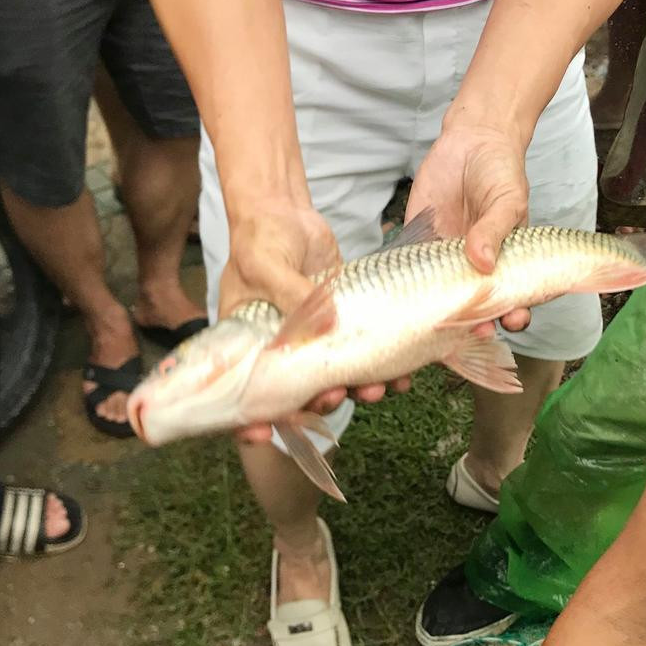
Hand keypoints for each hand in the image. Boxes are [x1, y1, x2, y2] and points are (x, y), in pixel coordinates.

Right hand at [224, 200, 409, 444]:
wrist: (285, 211)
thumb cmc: (261, 238)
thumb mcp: (268, 267)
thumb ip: (294, 297)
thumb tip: (327, 327)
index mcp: (248, 343)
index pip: (243, 390)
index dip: (251, 417)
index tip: (261, 434)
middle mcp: (280, 347)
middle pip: (298, 391)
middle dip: (318, 402)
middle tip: (335, 397)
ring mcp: (312, 337)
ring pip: (335, 377)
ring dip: (355, 390)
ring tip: (378, 391)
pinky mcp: (341, 322)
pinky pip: (360, 352)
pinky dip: (381, 367)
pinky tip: (402, 376)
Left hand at [407, 124, 531, 332]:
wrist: (470, 140)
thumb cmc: (500, 171)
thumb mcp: (507, 199)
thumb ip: (495, 230)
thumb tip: (482, 261)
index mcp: (507, 260)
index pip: (516, 296)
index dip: (517, 312)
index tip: (514, 318)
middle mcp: (477, 267)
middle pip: (478, 306)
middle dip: (478, 323)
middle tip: (477, 328)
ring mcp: (447, 259)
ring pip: (443, 297)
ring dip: (440, 313)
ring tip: (440, 322)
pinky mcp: (419, 244)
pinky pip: (412, 270)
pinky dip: (405, 286)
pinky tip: (402, 298)